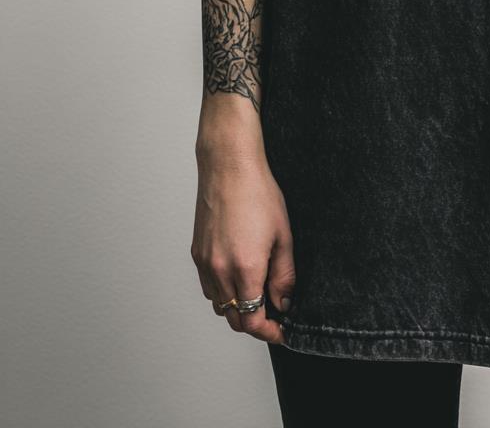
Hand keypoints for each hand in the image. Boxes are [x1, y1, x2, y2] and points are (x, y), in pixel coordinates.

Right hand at [191, 145, 295, 344]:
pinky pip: (208, 287)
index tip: (281, 331)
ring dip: (238, 309)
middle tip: (274, 316)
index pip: (252, 320)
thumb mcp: (283, 235)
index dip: (268, 332)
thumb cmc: (258, 194)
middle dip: (255, 323)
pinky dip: (223, 293)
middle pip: (234, 319)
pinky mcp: (196, 254)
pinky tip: (238, 278)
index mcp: (245, 268)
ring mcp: (205, 263)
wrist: (229, 167)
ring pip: (219, 305)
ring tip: (258, 294)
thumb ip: (284, 275)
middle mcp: (220, 271)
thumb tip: (284, 302)